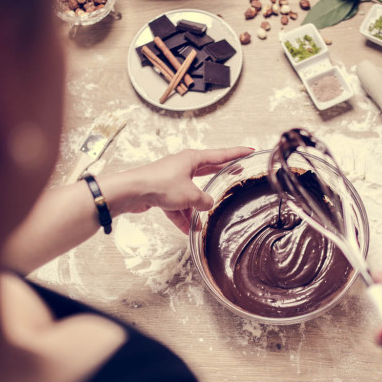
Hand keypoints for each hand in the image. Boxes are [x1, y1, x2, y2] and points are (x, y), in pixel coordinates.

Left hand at [118, 147, 253, 233]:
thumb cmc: (161, 185)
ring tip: (202, 223)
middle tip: (235, 175)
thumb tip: (207, 204)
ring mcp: (171, 179)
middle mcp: (183, 166)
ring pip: (189, 194)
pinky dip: (181, 217)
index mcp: (192, 159)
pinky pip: (177, 205)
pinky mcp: (162, 192)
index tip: (249, 151)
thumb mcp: (191, 195)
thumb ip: (204, 201)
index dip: (236, 154)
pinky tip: (187, 230)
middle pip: (206, 172)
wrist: (132, 192)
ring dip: (195, 209)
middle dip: (218, 178)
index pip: (220, 155)